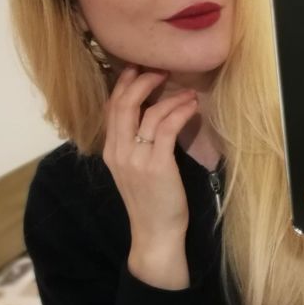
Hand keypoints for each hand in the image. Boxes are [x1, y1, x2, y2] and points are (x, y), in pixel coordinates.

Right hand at [103, 65, 198, 244]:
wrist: (155, 235)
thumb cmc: (151, 203)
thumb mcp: (134, 171)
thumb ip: (135, 146)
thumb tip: (148, 118)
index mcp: (111, 151)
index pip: (111, 108)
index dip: (123, 85)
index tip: (138, 69)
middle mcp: (119, 152)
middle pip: (124, 103)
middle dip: (143, 81)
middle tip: (161, 70)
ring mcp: (136, 158)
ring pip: (148, 112)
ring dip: (170, 97)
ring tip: (187, 93)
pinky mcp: (157, 165)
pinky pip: (167, 128)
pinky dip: (180, 111)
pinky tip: (192, 107)